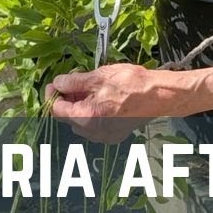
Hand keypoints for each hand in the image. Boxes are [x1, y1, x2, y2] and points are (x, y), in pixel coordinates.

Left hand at [46, 64, 163, 142]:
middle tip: (70, 82)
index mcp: (87, 117)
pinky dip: (91, 113)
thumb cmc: (132, 84)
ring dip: (78, 107)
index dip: (52, 95)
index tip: (55, 83)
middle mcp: (93, 132)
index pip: (57, 110)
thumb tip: (58, 83)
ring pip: (80, 123)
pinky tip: (98, 98)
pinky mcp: (114, 135)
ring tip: (86, 89)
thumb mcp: (99, 76)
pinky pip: (94, 126)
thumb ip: (74, 82)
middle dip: (66, 100)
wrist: (160, 95)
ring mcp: (104, 136)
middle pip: (68, 118)